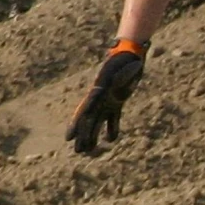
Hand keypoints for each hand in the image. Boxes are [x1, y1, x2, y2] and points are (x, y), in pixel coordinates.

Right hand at [67, 40, 147, 154]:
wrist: (130, 54)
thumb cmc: (128, 58)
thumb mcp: (126, 65)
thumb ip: (127, 72)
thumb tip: (134, 69)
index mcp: (99, 90)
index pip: (86, 110)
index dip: (77, 124)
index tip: (70, 137)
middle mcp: (100, 97)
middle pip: (89, 119)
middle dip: (83, 135)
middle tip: (78, 151)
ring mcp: (107, 99)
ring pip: (98, 121)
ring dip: (93, 135)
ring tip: (88, 150)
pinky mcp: (117, 101)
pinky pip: (113, 117)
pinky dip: (112, 128)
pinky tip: (110, 140)